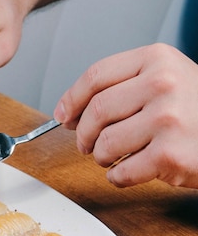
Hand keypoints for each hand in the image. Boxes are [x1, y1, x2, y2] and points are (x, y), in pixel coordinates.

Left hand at [54, 44, 197, 187]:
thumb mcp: (167, 77)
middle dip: (84, 134)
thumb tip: (71, 110)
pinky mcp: (171, 157)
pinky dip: (117, 176)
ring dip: (101, 157)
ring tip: (112, 157)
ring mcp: (168, 120)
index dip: (71, 99)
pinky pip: (122, 172)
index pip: (95, 76)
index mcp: (157, 59)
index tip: (64, 115)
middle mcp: (163, 84)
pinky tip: (128, 171)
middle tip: (86, 144)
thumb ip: (123, 85)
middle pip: (96, 111)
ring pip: (105, 144)